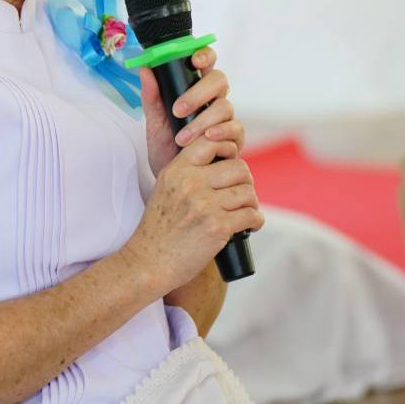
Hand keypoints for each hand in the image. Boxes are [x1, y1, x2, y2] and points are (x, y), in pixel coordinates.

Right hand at [121, 135, 263, 294]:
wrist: (149, 262)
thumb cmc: (159, 229)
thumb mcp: (166, 189)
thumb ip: (187, 173)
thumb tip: (222, 162)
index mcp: (177, 171)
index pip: (211, 141)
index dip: (228, 149)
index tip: (230, 164)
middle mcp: (191, 183)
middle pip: (239, 168)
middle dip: (245, 181)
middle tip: (241, 195)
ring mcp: (205, 205)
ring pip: (248, 192)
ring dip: (251, 203)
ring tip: (245, 211)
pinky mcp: (217, 227)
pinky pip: (252, 215)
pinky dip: (255, 221)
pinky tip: (250, 225)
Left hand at [139, 47, 244, 175]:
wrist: (175, 182)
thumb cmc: (165, 149)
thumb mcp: (154, 123)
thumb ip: (152, 97)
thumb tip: (145, 69)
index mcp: (196, 90)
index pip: (206, 64)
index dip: (205, 55)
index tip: (194, 59)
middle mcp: (214, 101)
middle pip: (219, 80)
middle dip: (199, 93)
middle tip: (178, 109)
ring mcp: (226, 120)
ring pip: (225, 106)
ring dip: (203, 120)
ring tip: (182, 137)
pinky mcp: (234, 140)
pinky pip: (235, 129)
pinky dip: (221, 133)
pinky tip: (208, 139)